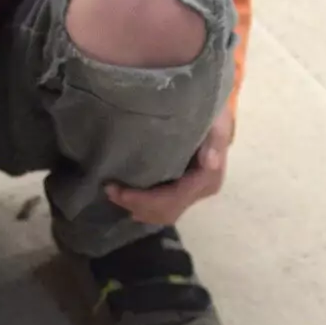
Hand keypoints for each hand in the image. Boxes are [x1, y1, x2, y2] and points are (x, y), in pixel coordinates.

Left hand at [106, 109, 233, 228]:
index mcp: (208, 179)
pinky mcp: (185, 189)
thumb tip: (211, 163)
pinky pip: (163, 206)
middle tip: (109, 190)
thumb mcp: (216, 121)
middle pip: (166, 211)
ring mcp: (193, 192)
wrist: (215, 111)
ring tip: (113, 193)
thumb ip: (215, 139)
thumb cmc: (211, 113)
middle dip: (136, 205)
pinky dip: (143, 205)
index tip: (117, 190)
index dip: (144, 200)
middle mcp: (201, 190)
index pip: (173, 199)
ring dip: (137, 207)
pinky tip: (126, 196)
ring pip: (163, 213)